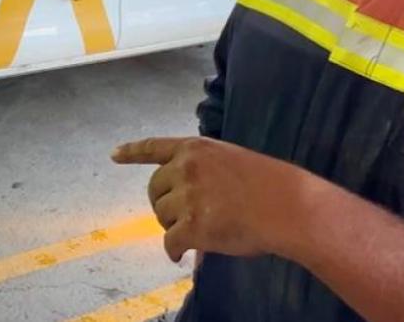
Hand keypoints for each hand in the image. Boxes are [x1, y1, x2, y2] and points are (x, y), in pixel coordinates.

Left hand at [112, 136, 299, 262]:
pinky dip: (174, 251)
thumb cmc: (270, 187)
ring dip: (173, 227)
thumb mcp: (231, 161)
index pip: (155, 147)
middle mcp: (187, 167)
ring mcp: (188, 195)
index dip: (132, 152)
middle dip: (163, 205)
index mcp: (196, 148)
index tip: (114, 155)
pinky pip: (170, 242)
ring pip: (161, 216)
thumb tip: (187, 202)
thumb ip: (204, 172)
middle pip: (154, 189)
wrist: (290, 207)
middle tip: (180, 218)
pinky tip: (180, 256)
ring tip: (197, 231)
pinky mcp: (193, 225)